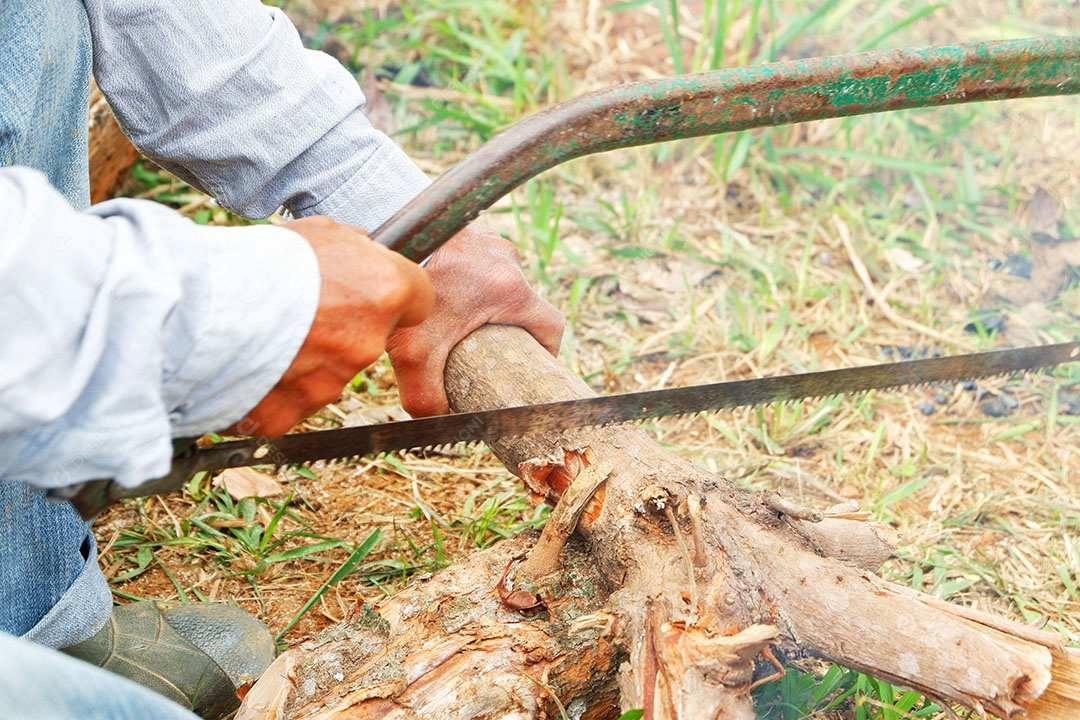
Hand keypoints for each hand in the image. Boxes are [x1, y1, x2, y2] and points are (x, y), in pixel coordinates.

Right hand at [229, 216, 433, 436]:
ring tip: (261, 333)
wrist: (201, 306)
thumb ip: (354, 250)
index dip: (392, 294)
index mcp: (385, 292)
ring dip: (303, 358)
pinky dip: (269, 387)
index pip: (418, 298)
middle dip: (340, 328)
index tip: (370, 292)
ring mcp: (331, 385)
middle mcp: (367, 343)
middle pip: (367, 339)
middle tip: (298, 310)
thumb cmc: (260, 261)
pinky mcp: (290, 416)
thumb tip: (366, 252)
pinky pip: (286, 402)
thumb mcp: (320, 232)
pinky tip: (244, 363)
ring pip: (327, 373)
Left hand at [386, 221, 563, 416]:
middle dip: (507, 326)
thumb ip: (425, 394)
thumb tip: (434, 419)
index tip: (532, 365)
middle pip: (523, 303)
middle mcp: (507, 260)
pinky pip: (478, 258)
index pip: (552, 326)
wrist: (386, 231)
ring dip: (484, 299)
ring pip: (499, 279)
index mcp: (510, 291)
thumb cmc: (406, 285)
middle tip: (481, 345)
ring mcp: (489, 238)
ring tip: (453, 316)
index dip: (547, 351)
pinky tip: (439, 286)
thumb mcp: (413, 352)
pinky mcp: (468, 226)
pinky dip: (466, 275)